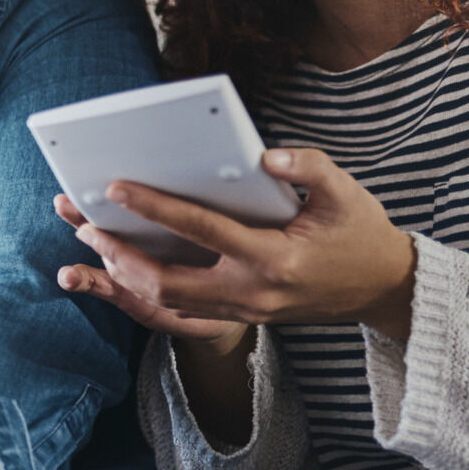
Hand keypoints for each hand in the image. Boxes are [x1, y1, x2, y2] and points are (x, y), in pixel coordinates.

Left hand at [56, 148, 416, 339]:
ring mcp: (244, 310)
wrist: (383, 290)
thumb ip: (308, 168)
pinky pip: (181, 308)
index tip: (117, 187)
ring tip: (92, 241)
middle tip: (86, 225)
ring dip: (125, 274)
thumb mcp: (346, 193)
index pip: (202, 229)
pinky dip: (146, 288)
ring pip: (166, 302)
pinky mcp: (240, 315)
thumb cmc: (361, 235)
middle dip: (120, 254)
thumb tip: (264, 154)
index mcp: (274, 259)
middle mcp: (252, 291)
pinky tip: (122, 263)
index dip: (155, 208)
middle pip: (167, 283)